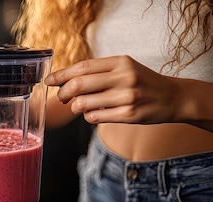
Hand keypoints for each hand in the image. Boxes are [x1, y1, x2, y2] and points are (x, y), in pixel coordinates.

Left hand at [44, 55, 180, 124]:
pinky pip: (94, 117)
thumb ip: (97, 72)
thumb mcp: (124, 68)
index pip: (83, 67)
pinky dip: (89, 116)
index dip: (62, 75)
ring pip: (84, 104)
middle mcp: (124, 77)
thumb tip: (63, 79)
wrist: (173, 97)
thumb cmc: (142, 82)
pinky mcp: (128, 115)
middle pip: (79, 85)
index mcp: (120, 62)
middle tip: (61, 97)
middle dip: (63, 93)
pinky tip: (95, 113)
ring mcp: (127, 97)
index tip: (49, 80)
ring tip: (81, 106)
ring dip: (76, 107)